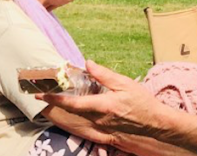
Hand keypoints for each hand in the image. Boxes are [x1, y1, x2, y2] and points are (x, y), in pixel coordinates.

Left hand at [37, 60, 168, 136]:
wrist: (156, 124)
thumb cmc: (143, 102)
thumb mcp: (125, 84)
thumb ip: (104, 75)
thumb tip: (87, 64)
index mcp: (103, 105)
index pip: (72, 103)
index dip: (54, 99)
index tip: (40, 94)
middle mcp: (99, 119)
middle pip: (72, 111)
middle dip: (56, 102)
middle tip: (44, 93)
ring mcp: (101, 128)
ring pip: (79, 118)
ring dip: (67, 108)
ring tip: (56, 98)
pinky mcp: (106, 134)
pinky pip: (87, 128)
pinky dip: (77, 119)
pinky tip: (73, 113)